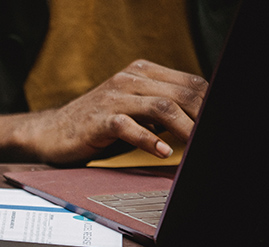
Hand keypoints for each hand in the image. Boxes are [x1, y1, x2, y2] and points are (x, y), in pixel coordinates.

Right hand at [17, 60, 207, 164]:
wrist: (52, 132)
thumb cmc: (95, 122)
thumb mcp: (132, 107)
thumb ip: (159, 107)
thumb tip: (196, 120)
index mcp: (141, 72)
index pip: (189, 82)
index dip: (209, 102)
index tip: (217, 122)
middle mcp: (128, 79)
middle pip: (180, 93)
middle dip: (201, 116)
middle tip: (210, 135)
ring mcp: (113, 97)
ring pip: (161, 107)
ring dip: (185, 128)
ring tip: (195, 144)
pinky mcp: (100, 119)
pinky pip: (130, 127)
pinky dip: (151, 141)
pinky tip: (163, 152)